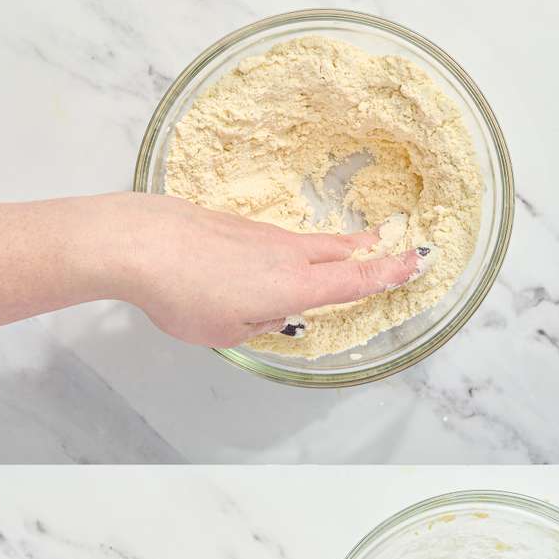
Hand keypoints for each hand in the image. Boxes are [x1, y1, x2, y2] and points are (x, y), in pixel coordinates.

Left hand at [97, 192, 421, 345]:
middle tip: (388, 245)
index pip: (354, 281)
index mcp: (294, 285)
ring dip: (328, 247)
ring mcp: (258, 235)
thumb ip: (255, 325)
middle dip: (366, 251)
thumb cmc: (183, 293)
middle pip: (337, 253)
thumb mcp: (224, 333)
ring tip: (344, 248)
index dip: (388, 274)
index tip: (416, 263)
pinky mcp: (232, 225)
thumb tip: (267, 313)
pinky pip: (269, 241)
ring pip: (304, 244)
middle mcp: (285, 254)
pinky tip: (268, 257)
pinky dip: (283, 248)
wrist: (142, 243)